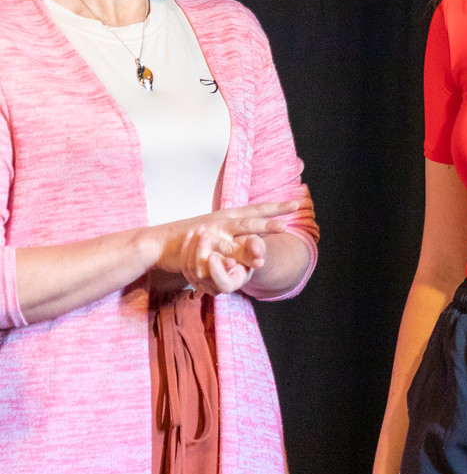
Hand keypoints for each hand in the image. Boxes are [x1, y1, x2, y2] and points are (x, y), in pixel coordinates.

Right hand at [152, 205, 292, 295]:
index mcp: (231, 215)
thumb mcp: (223, 225)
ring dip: (247, 250)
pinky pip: (211, 258)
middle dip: (266, 225)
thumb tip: (266, 229)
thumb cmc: (197, 233)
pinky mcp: (197, 251)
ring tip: (262, 257)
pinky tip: (229, 268)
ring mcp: (210, 236)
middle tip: (284, 227)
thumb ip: (243, 229)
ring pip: (231, 243)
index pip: (257, 209)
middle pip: (248, 222)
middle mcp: (222, 222)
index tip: (296, 205)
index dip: (276, 208)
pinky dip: (220, 264)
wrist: (163, 241)